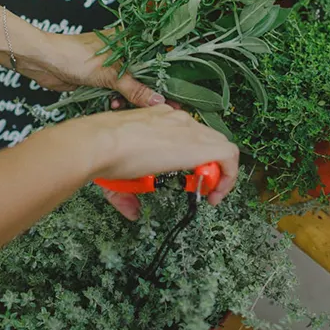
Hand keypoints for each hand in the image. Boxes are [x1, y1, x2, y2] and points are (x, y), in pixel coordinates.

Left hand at [16, 31, 163, 107]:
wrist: (43, 62)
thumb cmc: (74, 55)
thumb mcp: (110, 73)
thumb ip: (135, 88)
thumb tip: (158, 101)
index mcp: (129, 40)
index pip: (157, 56)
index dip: (168, 73)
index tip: (178, 90)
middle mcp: (123, 53)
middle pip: (146, 74)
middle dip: (152, 91)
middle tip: (163, 108)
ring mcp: (111, 67)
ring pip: (131, 86)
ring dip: (132, 98)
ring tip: (133, 108)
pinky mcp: (100, 80)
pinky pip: (116, 93)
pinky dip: (117, 101)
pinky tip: (114, 106)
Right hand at [69, 104, 238, 217]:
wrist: (101, 142)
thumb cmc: (102, 149)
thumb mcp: (118, 169)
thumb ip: (127, 192)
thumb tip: (133, 211)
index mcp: (159, 117)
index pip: (188, 132)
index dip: (194, 155)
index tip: (188, 174)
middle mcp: (177, 119)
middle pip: (208, 139)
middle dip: (209, 164)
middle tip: (199, 186)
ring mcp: (189, 130)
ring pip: (220, 145)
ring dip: (218, 171)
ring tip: (207, 192)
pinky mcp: (198, 145)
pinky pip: (228, 155)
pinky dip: (228, 176)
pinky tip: (214, 194)